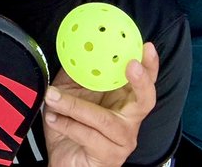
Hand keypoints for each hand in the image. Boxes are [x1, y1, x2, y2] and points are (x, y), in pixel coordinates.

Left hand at [43, 42, 159, 166]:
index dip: (150, 65)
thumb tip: (73, 46)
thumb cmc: (69, 126)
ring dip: (74, 105)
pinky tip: (52, 118)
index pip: (144, 82)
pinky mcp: (110, 156)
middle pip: (145, 101)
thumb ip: (76, 72)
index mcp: (123, 101)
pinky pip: (89, 136)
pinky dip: (67, 124)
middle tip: (130, 65)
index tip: (146, 46)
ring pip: (103, 118)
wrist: (61, 160)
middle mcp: (129, 121)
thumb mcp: (70, 92)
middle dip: (141, 81)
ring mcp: (122, 140)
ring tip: (52, 96)